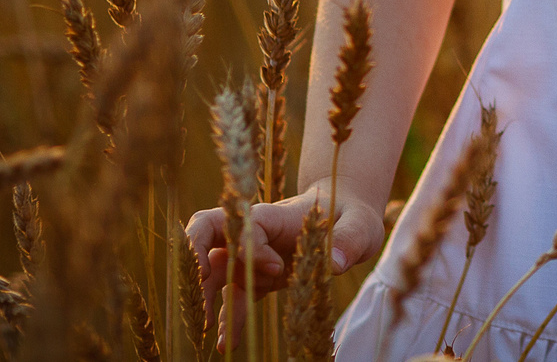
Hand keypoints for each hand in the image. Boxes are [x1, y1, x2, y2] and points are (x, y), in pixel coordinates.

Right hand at [185, 191, 387, 313]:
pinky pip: (235, 297)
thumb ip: (349, 239)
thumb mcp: (361, 224)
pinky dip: (228, 318)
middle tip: (198, 283)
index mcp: (276, 213)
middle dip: (196, 254)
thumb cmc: (350, 215)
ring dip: (206, 295)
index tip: (278, 268)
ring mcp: (252, 256)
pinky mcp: (257, 278)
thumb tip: (335, 263)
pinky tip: (226, 342)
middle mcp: (255, 232)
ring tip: (206, 326)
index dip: (253, 246)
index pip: (247, 223)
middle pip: (208, 230)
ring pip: (216, 271)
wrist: (344, 219)